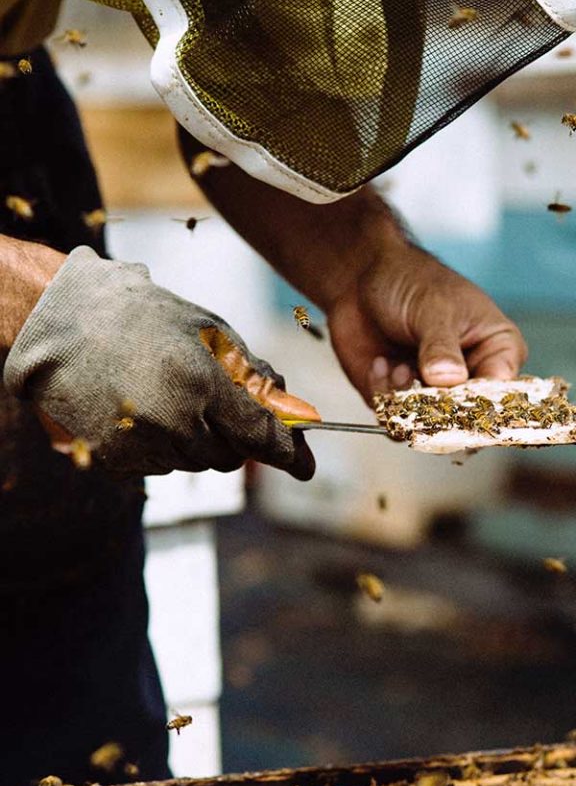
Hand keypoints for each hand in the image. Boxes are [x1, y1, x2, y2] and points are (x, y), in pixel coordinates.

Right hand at [3, 247, 315, 478]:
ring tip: (170, 395)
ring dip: (198, 440)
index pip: (261, 437)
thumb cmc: (143, 318)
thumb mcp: (209, 332)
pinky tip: (145, 409)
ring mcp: (140, 446)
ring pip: (195, 464)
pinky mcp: (113, 460)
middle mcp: (172, 422)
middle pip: (230, 458)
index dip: (288, 453)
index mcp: (201, 383)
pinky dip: (164, 446)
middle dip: (236, 438)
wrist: (61, 324)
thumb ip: (254, 375)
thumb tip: (292, 411)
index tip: (304, 465)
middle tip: (220, 405)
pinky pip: (161, 467)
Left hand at [325, 243, 526, 402]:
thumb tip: (450, 378)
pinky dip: (385, 396)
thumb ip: (442, 346)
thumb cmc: (411, 281)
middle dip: (439, 407)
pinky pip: (398, 420)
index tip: (457, 401)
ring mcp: (436, 390)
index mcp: (497, 349)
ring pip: (431, 424)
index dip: (483, 403)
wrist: (360, 278)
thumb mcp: (433, 308)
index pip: (503, 391)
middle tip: (419, 383)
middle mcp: (471, 375)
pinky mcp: (402, 400)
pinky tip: (380, 363)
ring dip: (408, 399)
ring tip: (397, 366)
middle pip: (469, 417)